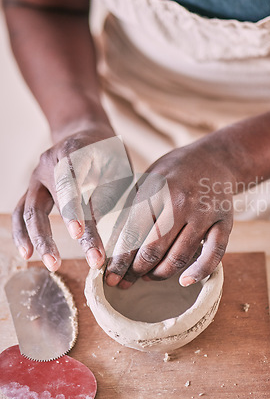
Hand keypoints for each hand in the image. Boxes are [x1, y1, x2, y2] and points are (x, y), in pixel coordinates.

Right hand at [12, 123, 132, 271]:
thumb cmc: (109, 155)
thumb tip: (117, 231)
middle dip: (67, 231)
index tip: (79, 233)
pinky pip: (20, 212)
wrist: (85, 133)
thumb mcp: (120, 167)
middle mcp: (51, 163)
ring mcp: (37, 176)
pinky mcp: (32, 189)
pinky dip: (22, 233)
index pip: (71, 183)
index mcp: (75, 152)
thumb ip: (115, 193)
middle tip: (85, 258)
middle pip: (53, 201)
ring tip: (53, 265)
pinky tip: (27, 255)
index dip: (74, 209)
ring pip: (31, 209)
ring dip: (41, 239)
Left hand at [104, 131, 235, 287]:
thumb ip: (132, 208)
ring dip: (161, 274)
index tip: (110, 277)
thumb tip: (111, 245)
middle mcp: (180, 202)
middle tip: (126, 282)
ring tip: (149, 278)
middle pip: (154, 248)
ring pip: (180, 256)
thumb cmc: (174, 172)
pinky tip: (185, 281)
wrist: (215, 158)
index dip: (120, 259)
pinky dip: (199, 272)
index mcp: (156, 189)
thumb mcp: (148, 179)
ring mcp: (205, 213)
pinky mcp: (225, 222)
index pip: (133, 232)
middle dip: (136, 271)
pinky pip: (213, 254)